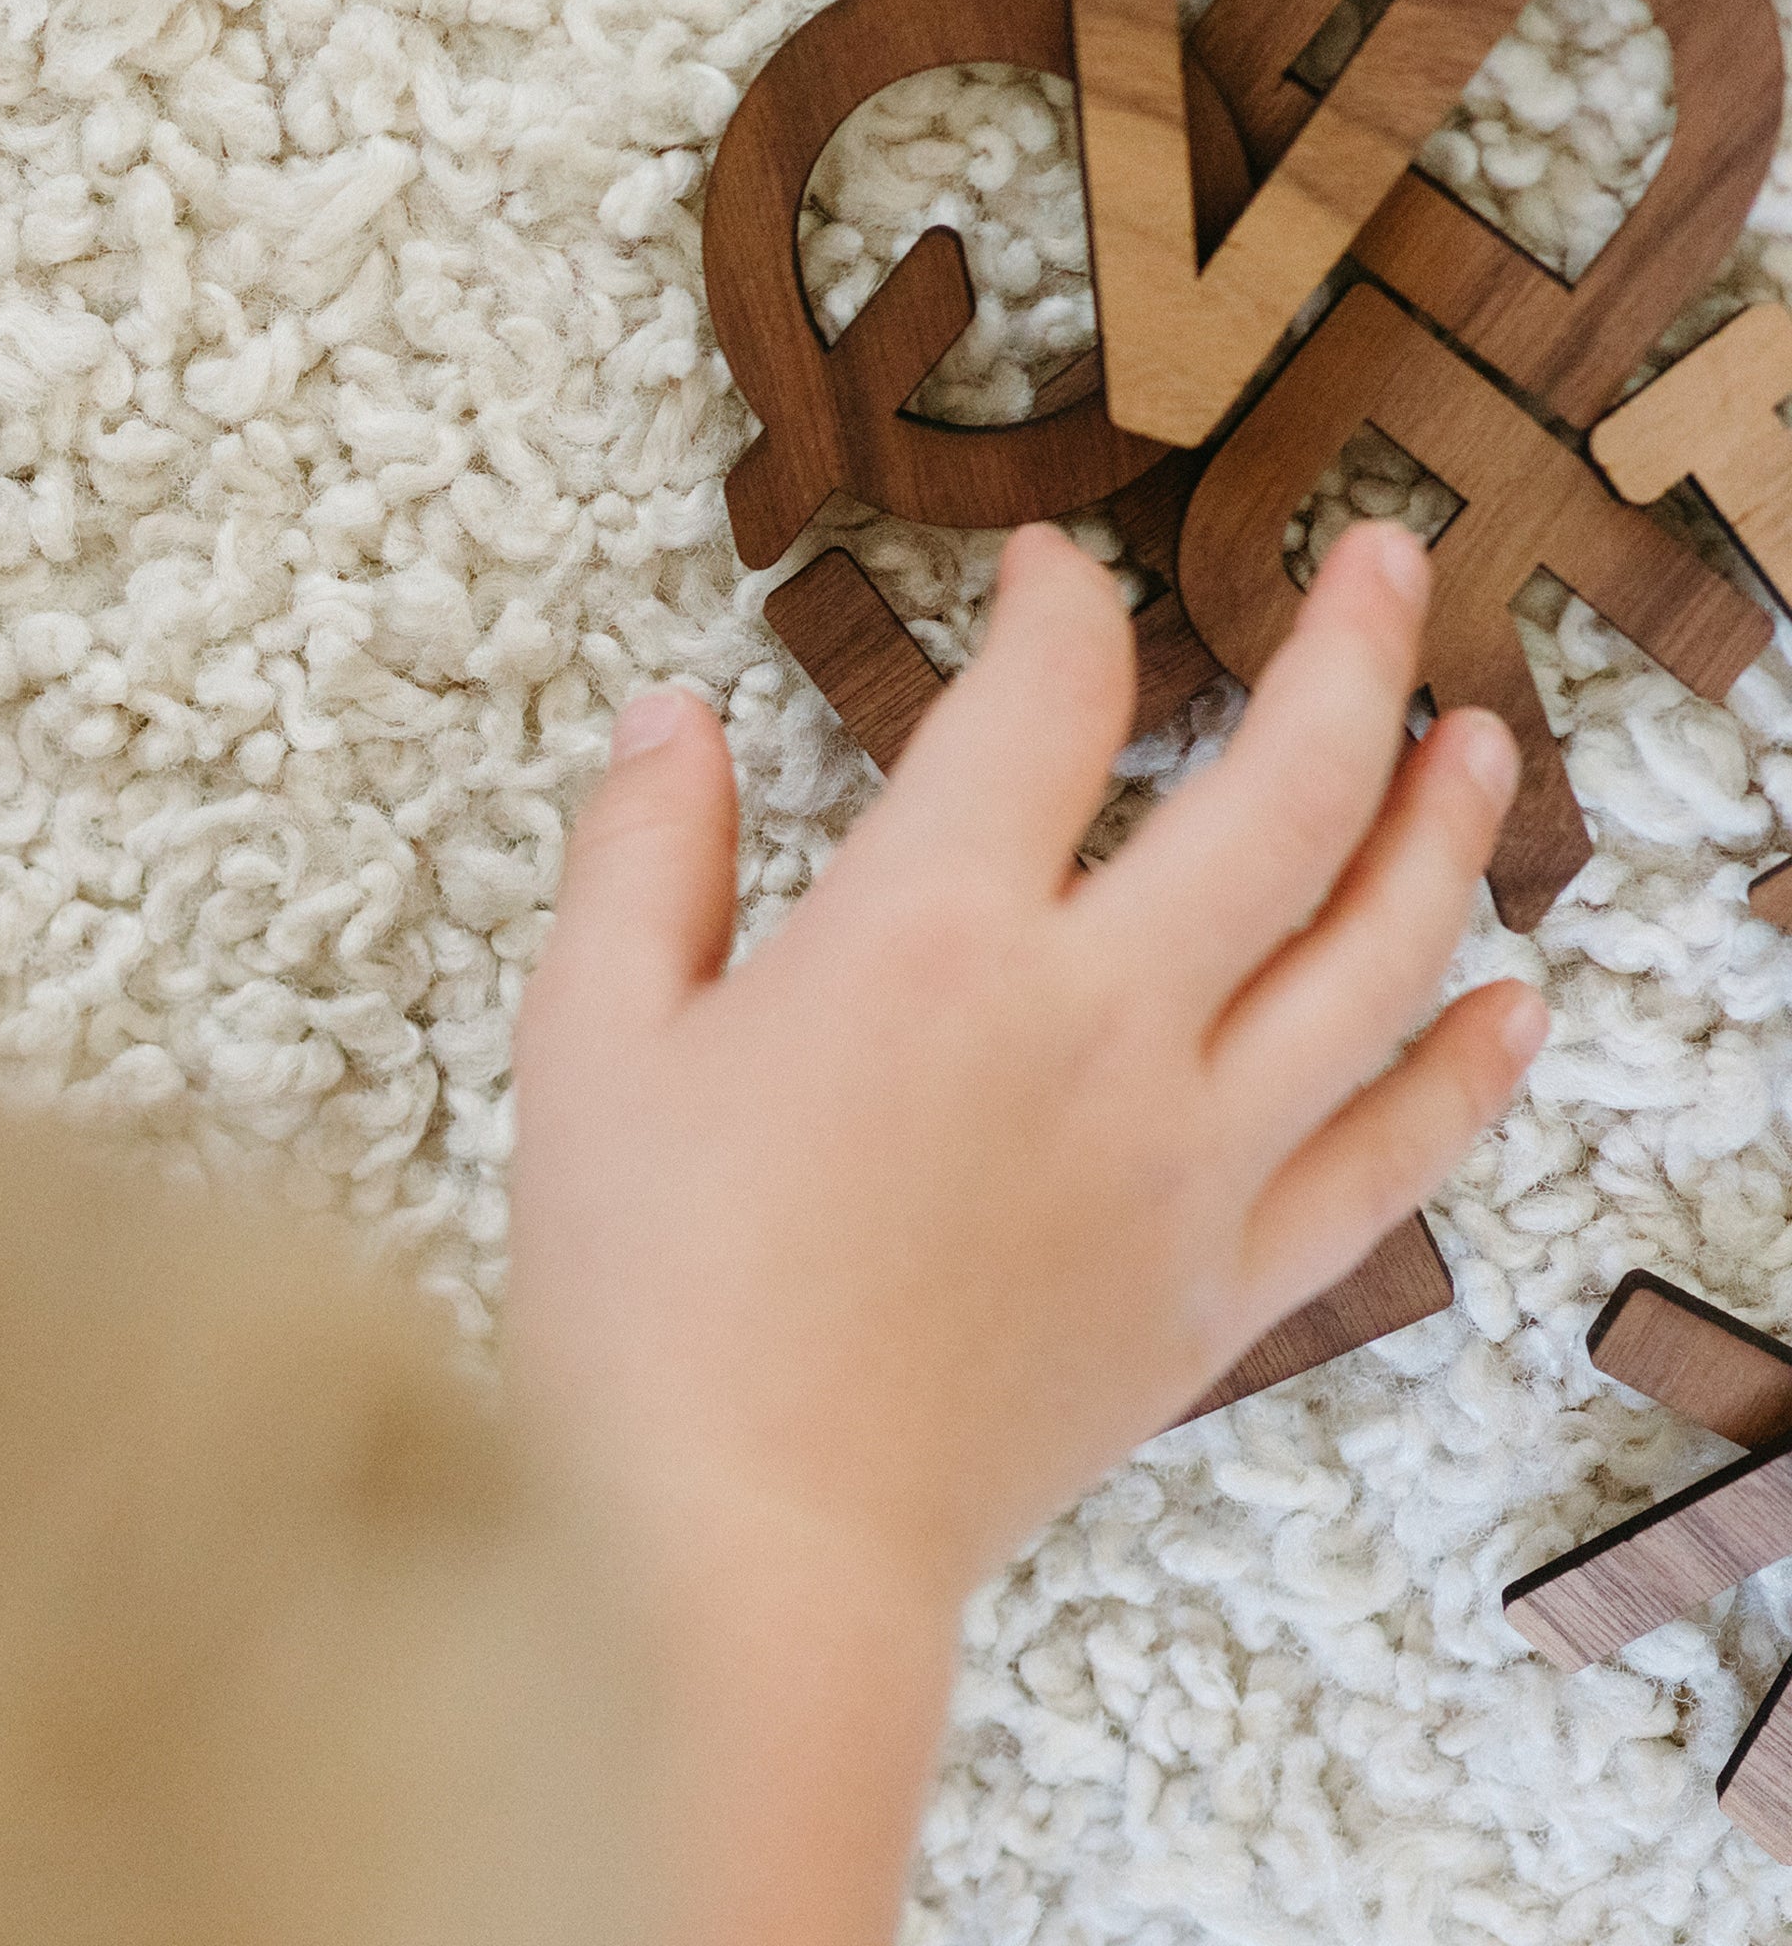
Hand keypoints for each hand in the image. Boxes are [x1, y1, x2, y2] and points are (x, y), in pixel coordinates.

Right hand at [513, 518, 1540, 1604]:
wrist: (745, 1544)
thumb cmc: (647, 1294)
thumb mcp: (590, 1040)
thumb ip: (642, 855)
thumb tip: (671, 717)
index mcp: (929, 938)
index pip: (1045, 698)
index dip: (1060, 604)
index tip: (1051, 574)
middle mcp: (1097, 1022)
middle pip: (1289, 788)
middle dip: (1350, 646)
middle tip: (1388, 562)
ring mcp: (1189, 1156)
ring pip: (1381, 952)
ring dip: (1447, 821)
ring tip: (1480, 734)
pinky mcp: (1227, 1282)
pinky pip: (1394, 1154)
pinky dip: (1468, 1067)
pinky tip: (1515, 999)